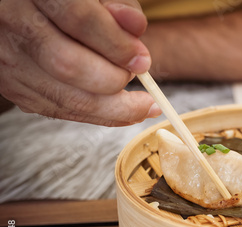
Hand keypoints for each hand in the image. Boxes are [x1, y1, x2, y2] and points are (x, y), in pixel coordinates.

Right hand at [0, 0, 161, 125]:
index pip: (79, 19)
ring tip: (141, 107)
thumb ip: (115, 3)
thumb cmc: (60, 1)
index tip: (142, 60)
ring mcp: (8, 59)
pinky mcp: (10, 85)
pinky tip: (120, 111)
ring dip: (111, 109)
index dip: (117, 45)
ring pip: (63, 96)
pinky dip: (94, 114)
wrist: (16, 9)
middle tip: (137, 77)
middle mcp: (13, 23)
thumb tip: (136, 27)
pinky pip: (57, 109)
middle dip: (113, 79)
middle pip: (68, 64)